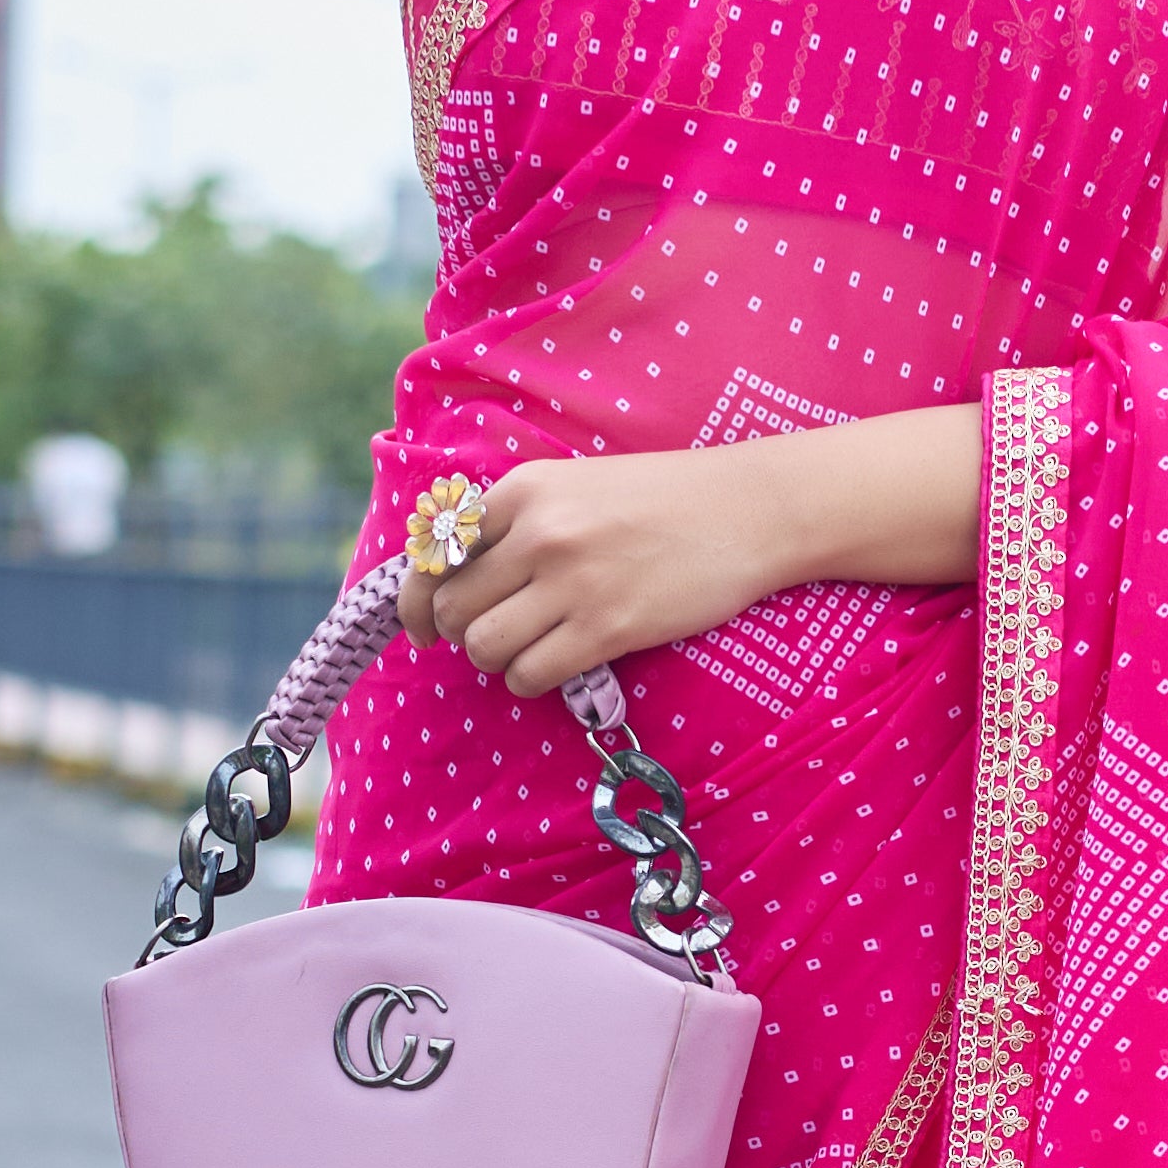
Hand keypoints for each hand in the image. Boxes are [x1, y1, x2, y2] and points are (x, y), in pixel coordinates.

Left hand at [399, 448, 801, 693]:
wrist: (748, 510)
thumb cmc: (665, 499)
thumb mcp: (579, 486)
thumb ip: (521, 520)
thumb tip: (460, 576)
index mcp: (525, 490)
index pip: (436, 551)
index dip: (418, 596)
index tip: (422, 624)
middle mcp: (539, 533)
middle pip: (452, 606)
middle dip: (460, 633)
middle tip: (491, 637)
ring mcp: (571, 582)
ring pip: (483, 647)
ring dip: (495, 661)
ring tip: (526, 651)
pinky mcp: (606, 628)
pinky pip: (530, 675)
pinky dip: (530, 682)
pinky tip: (554, 667)